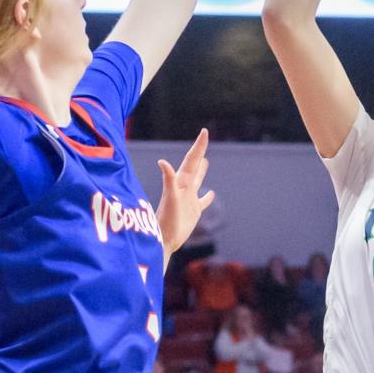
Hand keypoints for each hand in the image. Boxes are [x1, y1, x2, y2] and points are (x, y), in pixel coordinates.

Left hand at [156, 129, 214, 256]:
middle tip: (204, 138)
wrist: (163, 240)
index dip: (199, 146)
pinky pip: (202, 201)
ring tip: (205, 161)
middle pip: (194, 166)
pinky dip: (207, 197)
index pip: (191, 160)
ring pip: (197, 181)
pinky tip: (211, 193)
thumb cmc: (166, 221)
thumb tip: (162, 161)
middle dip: (199, 152)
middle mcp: (184, 188)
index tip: (205, 131)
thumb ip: (168, 180)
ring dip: (201, 170)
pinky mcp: (193, 211)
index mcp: (181, 182)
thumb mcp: (169, 199)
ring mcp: (189, 199)